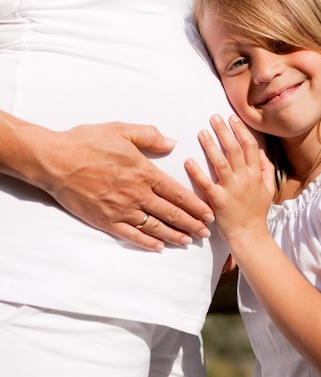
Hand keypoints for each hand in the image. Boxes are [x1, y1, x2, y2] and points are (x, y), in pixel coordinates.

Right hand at [32, 122, 213, 250]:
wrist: (55, 160)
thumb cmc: (87, 142)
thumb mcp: (122, 130)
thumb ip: (150, 136)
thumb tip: (172, 142)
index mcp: (144, 173)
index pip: (177, 193)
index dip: (196, 205)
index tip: (209, 213)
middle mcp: (136, 194)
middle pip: (171, 213)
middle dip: (191, 224)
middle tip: (205, 233)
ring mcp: (121, 210)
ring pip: (155, 227)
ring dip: (174, 235)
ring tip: (188, 241)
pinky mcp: (105, 220)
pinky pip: (131, 235)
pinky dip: (146, 243)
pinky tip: (158, 247)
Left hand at [185, 114, 274, 243]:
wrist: (250, 235)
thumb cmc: (257, 212)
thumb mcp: (268, 189)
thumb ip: (266, 169)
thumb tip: (262, 152)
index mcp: (256, 175)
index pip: (249, 146)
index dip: (240, 130)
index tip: (232, 118)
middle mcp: (244, 179)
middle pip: (233, 149)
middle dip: (224, 131)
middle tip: (214, 117)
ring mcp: (231, 189)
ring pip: (220, 162)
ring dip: (210, 146)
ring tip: (202, 132)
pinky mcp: (218, 200)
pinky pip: (206, 183)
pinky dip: (197, 171)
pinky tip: (189, 160)